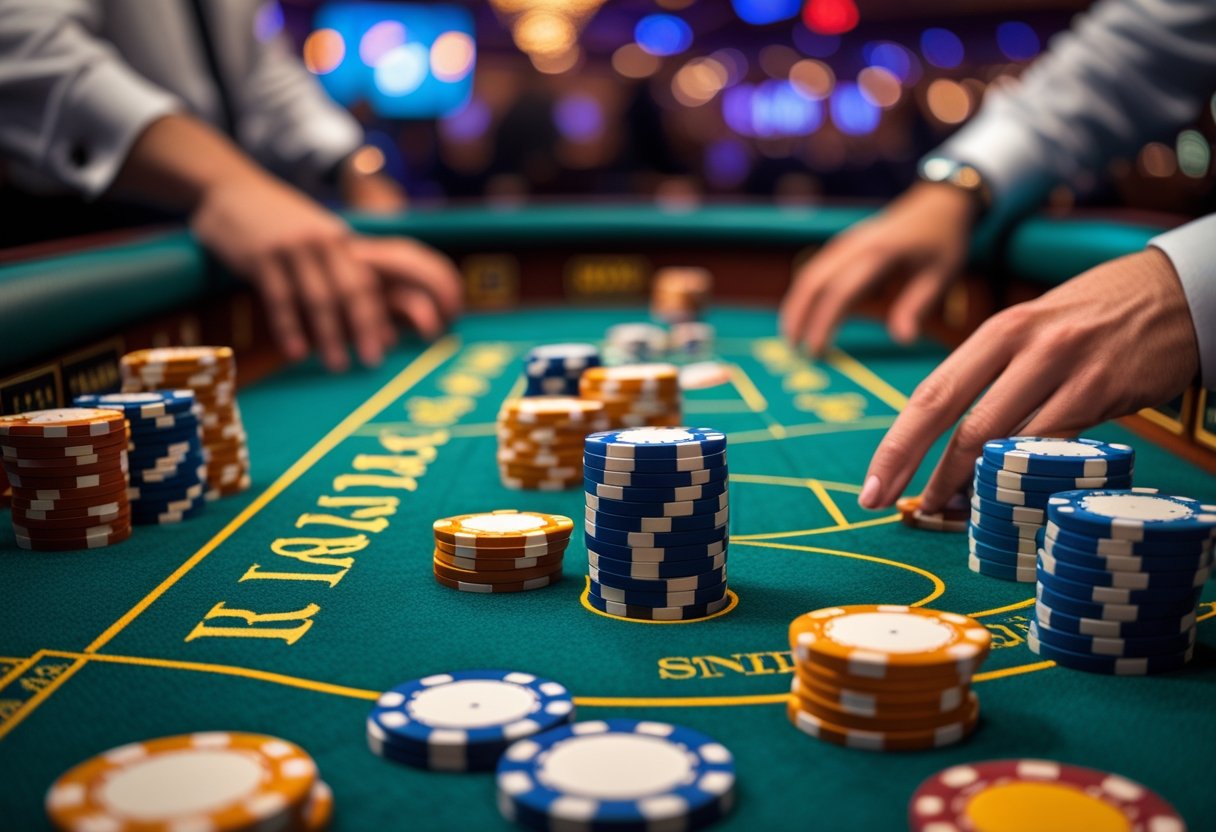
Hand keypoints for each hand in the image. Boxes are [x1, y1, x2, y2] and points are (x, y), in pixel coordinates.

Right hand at [191, 173, 459, 371]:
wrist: (228, 187)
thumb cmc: (276, 221)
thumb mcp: (313, 234)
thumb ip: (336, 267)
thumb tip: (355, 304)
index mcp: (338, 239)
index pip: (365, 282)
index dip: (377, 315)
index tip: (386, 345)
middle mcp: (321, 242)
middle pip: (349, 292)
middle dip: (363, 329)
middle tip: (373, 362)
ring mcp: (291, 248)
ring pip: (316, 299)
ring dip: (329, 336)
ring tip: (337, 365)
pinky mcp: (260, 256)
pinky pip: (279, 299)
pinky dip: (290, 327)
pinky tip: (296, 352)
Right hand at [780, 183, 975, 355]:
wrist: (937, 203)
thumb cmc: (943, 242)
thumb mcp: (941, 275)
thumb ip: (917, 306)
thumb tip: (902, 340)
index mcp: (879, 255)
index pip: (840, 292)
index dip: (823, 323)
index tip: (816, 351)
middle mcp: (855, 246)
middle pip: (813, 281)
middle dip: (797, 316)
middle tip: (793, 349)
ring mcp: (846, 243)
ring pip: (809, 274)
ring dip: (795, 305)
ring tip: (791, 337)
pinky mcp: (843, 245)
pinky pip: (815, 269)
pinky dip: (804, 293)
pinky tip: (802, 313)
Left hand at [859, 249, 1199, 512]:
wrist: (1177, 291)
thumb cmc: (1094, 318)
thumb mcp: (1034, 330)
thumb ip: (993, 376)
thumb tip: (951, 442)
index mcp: (998, 331)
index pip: (931, 395)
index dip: (896, 446)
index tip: (873, 486)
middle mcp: (1025, 346)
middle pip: (956, 422)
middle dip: (918, 471)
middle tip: (892, 506)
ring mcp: (1066, 369)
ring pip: (1003, 442)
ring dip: (972, 487)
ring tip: (951, 513)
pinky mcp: (1105, 391)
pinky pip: (1056, 449)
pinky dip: (1028, 481)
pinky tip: (1012, 501)